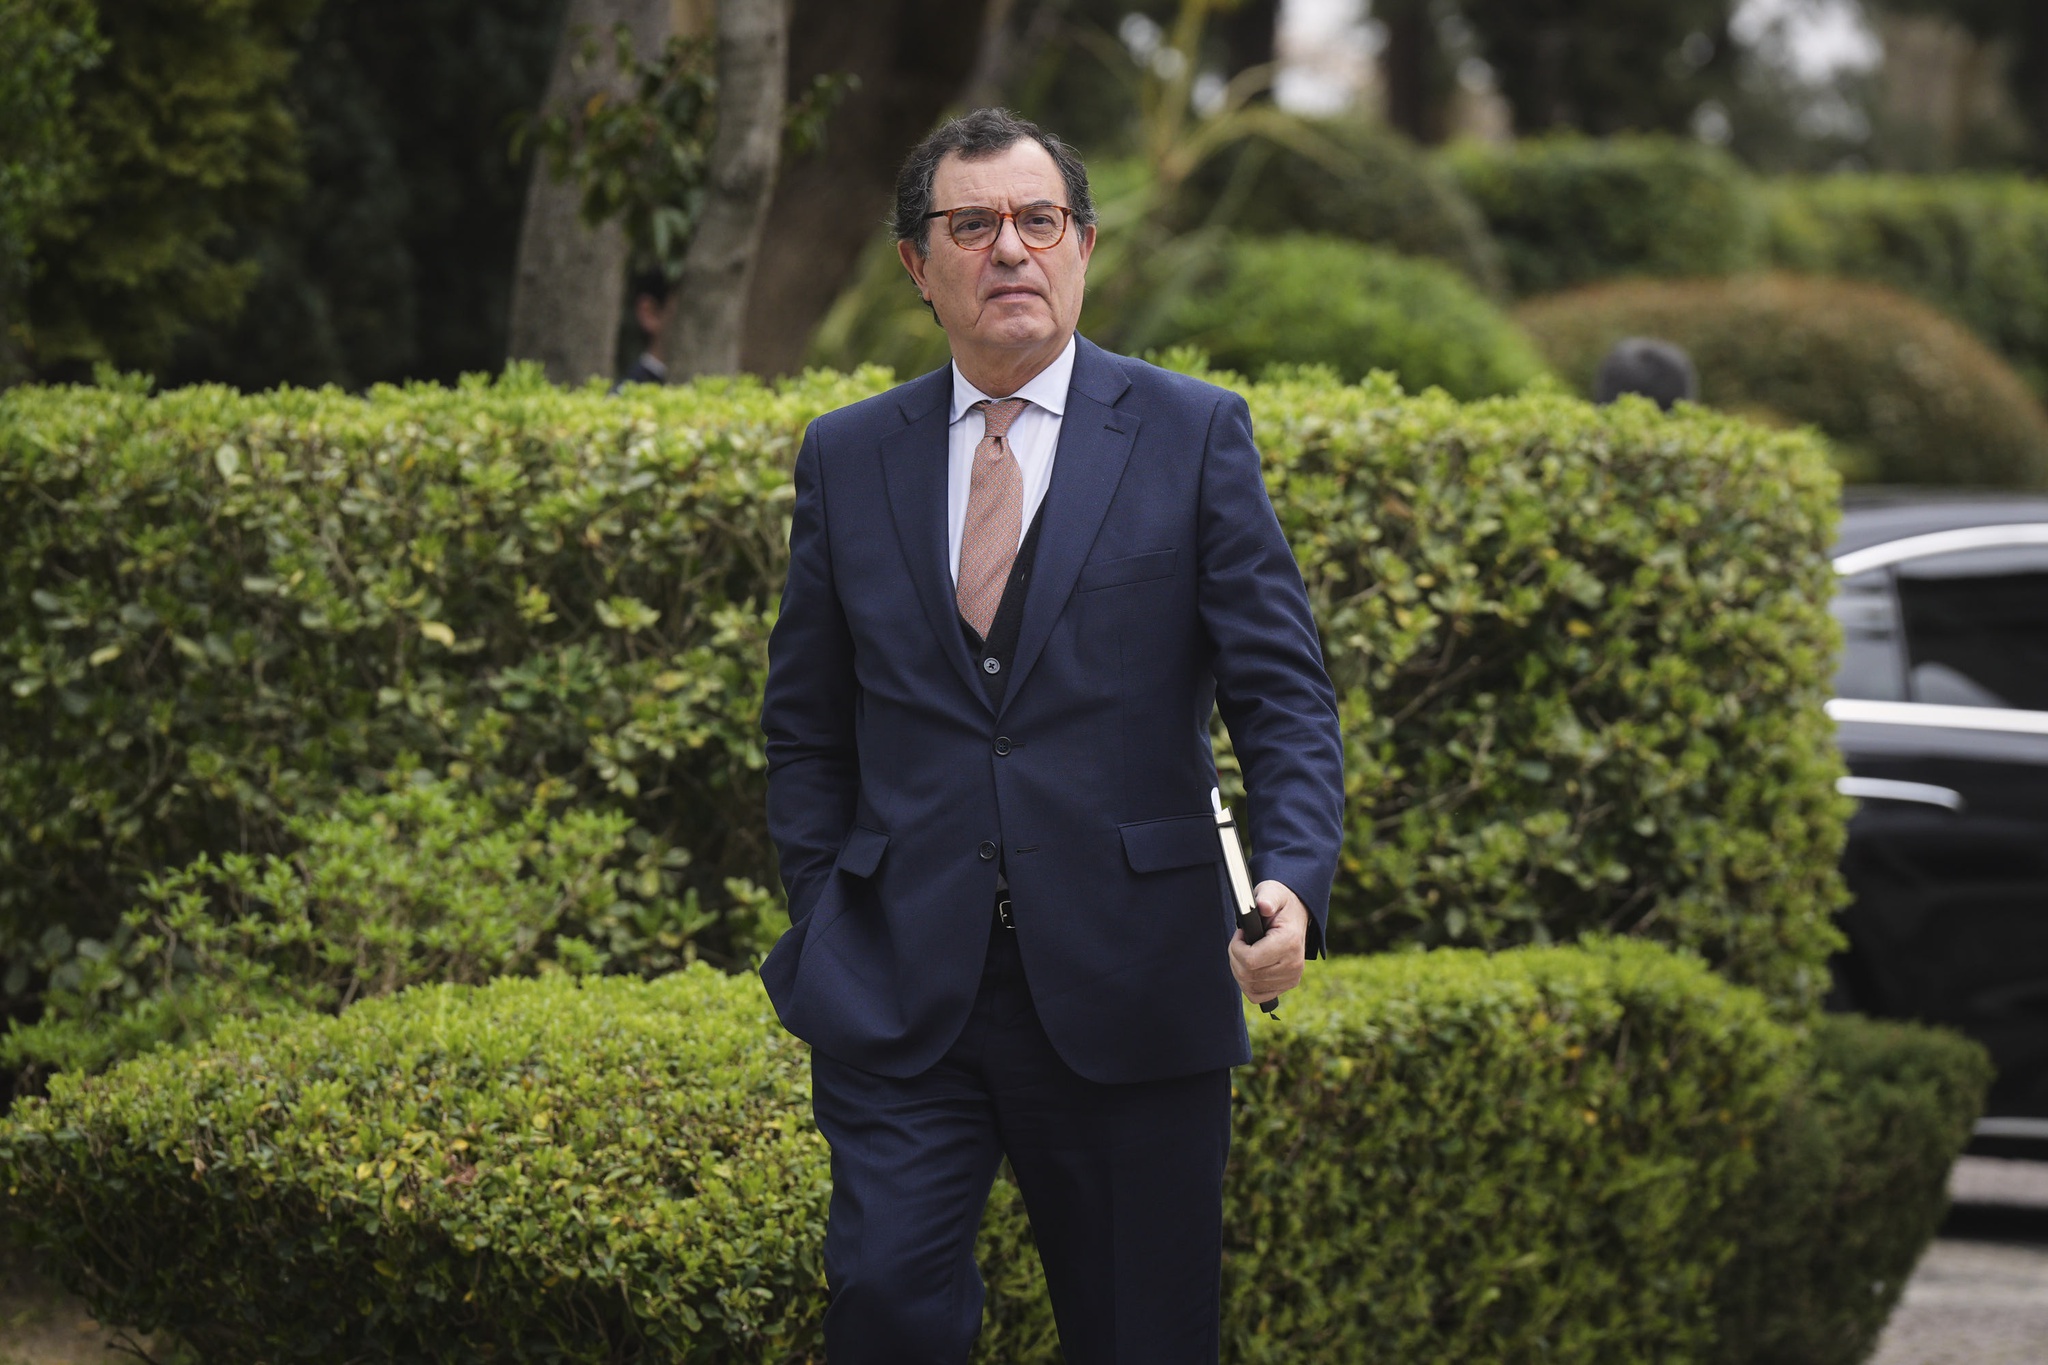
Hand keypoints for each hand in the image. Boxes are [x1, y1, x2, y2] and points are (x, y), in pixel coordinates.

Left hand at [1228, 880, 1307, 1006]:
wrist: (1296, 914)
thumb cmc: (1280, 903)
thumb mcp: (1272, 892)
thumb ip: (1267, 897)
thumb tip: (1263, 906)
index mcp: (1289, 942)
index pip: (1250, 961)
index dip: (1236, 948)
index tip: (1240, 934)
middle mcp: (1294, 964)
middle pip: (1247, 975)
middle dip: (1235, 957)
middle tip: (1240, 942)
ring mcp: (1292, 977)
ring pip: (1250, 986)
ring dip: (1239, 969)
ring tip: (1245, 951)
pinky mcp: (1288, 984)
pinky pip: (1258, 996)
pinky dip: (1248, 984)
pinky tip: (1250, 967)